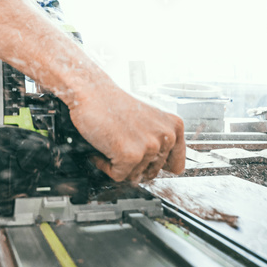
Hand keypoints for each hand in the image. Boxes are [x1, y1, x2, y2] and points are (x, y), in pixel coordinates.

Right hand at [67, 78, 185, 183]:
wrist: (91, 90)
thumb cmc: (114, 103)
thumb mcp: (149, 118)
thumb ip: (160, 140)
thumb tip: (165, 167)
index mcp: (174, 126)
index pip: (176, 167)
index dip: (155, 165)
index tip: (142, 157)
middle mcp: (167, 136)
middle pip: (151, 173)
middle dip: (133, 163)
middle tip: (120, 141)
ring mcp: (150, 146)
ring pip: (134, 175)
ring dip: (118, 163)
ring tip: (112, 140)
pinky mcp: (130, 155)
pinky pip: (117, 176)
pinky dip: (104, 164)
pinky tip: (102, 146)